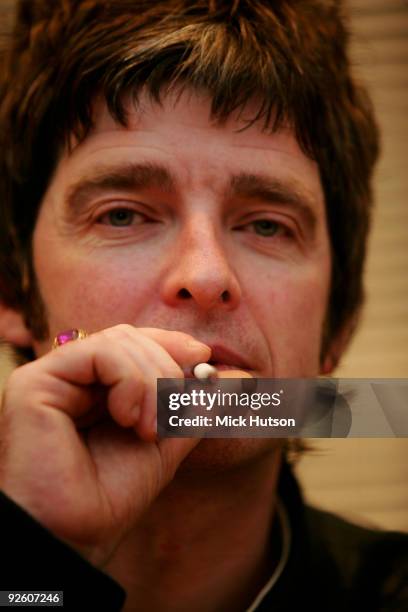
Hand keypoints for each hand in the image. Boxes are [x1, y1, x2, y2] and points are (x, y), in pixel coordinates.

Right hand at [0, 325, 210, 565]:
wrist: (76, 536)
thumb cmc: (112, 494)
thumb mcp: (166, 441)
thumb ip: (192, 405)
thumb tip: (235, 377)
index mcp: (93, 386)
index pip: (134, 342)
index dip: (171, 343)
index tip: (204, 357)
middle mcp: (70, 377)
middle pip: (130, 337)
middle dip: (167, 369)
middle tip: (172, 415)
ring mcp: (52, 377)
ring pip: (118, 341)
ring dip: (151, 382)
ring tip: (148, 429)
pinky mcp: (35, 382)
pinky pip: (100, 353)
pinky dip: (130, 381)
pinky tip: (127, 419)